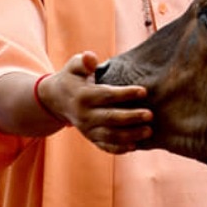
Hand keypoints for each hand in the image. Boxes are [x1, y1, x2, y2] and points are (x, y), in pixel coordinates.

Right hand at [39, 51, 153, 153]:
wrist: (56, 99)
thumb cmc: (73, 78)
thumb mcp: (74, 67)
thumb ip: (83, 61)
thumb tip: (90, 57)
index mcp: (84, 96)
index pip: (107, 95)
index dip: (125, 94)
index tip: (144, 91)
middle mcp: (85, 115)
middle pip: (110, 118)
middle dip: (131, 117)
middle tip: (150, 115)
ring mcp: (87, 129)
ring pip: (109, 135)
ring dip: (130, 135)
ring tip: (148, 131)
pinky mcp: (91, 138)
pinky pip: (104, 146)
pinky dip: (118, 149)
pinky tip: (134, 147)